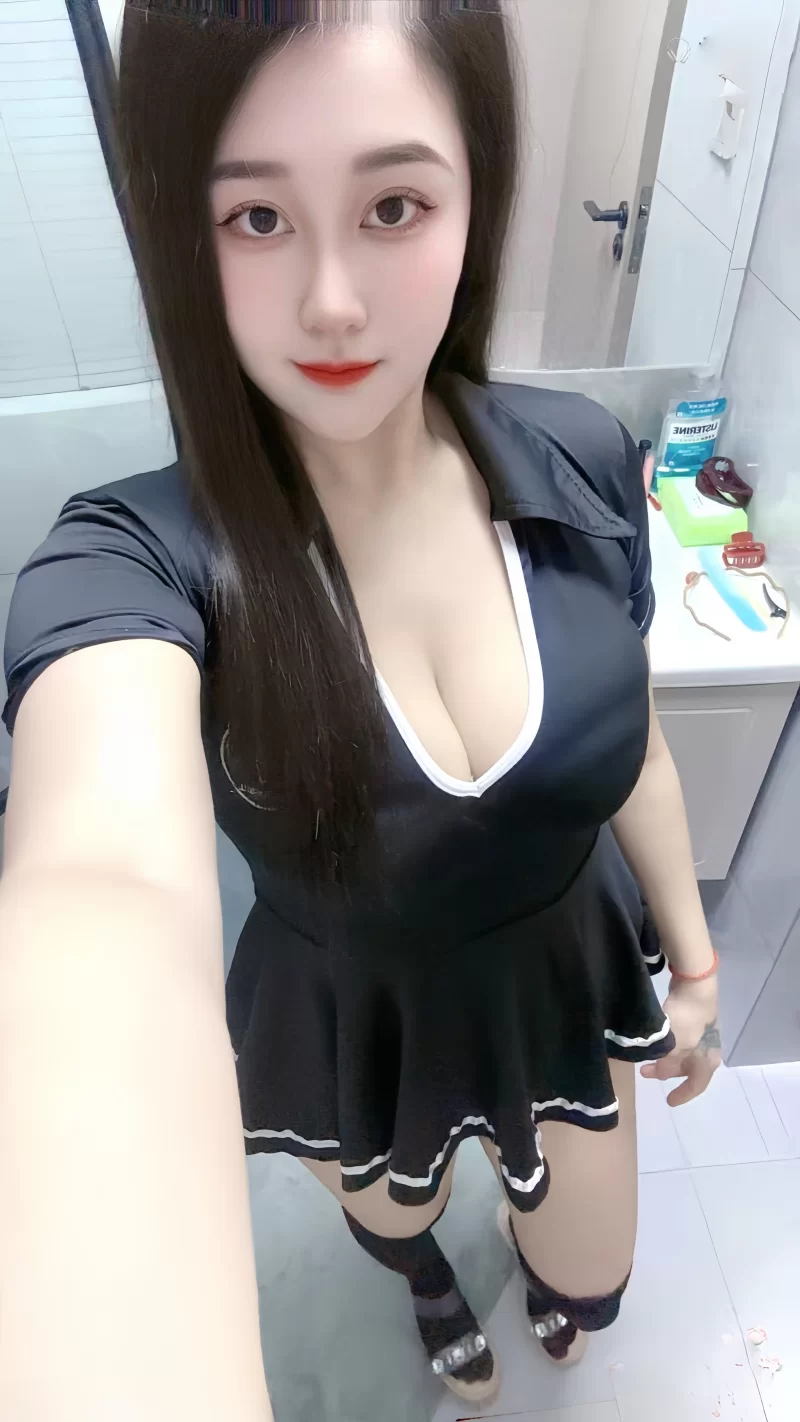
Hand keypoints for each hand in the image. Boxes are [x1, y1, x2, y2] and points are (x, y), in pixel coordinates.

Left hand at [640, 975, 720, 1105]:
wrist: (695, 985)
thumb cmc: (687, 1019)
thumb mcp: (675, 1044)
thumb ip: (666, 1060)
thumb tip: (657, 1065)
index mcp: (707, 1060)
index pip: (696, 1085)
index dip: (683, 1094)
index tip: (669, 1101)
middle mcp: (706, 1051)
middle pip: (686, 1069)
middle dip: (665, 1072)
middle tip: (644, 1072)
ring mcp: (700, 1035)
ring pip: (680, 1054)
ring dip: (663, 1058)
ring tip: (644, 1058)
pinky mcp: (691, 1021)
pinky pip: (678, 1041)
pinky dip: (666, 1046)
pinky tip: (654, 1043)